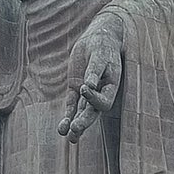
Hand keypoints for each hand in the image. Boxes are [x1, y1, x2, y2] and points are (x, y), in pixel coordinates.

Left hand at [59, 21, 122, 140]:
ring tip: (66, 135)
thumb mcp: (100, 55)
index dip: (94, 98)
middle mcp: (100, 94)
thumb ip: (95, 70)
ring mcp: (87, 94)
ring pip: (81, 113)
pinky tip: (62, 128)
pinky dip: (67, 115)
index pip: (104, 102)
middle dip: (84, 121)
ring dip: (74, 124)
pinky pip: (71, 106)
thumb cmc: (103, 46)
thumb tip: (89, 85)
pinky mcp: (75, 90)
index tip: (83, 87)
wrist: (97, 39)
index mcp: (111, 88)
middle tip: (74, 129)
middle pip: (93, 113)